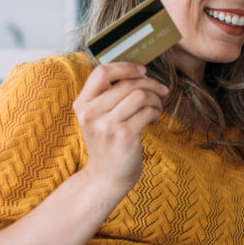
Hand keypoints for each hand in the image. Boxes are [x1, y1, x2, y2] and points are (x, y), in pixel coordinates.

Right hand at [73, 62, 168, 190]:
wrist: (106, 177)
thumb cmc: (107, 143)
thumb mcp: (96, 118)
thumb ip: (107, 95)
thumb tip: (138, 71)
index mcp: (82, 104)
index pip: (101, 72)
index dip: (126, 67)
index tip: (142, 71)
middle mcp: (90, 114)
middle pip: (127, 83)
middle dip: (151, 84)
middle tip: (161, 91)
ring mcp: (107, 125)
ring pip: (140, 95)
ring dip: (155, 99)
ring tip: (156, 108)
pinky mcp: (125, 136)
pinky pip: (148, 111)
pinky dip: (155, 113)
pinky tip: (153, 120)